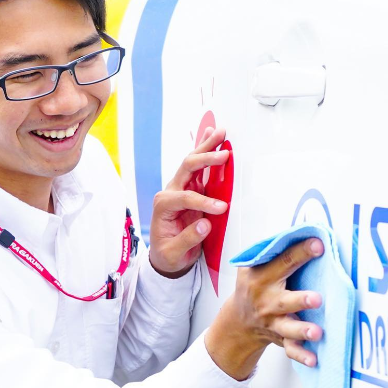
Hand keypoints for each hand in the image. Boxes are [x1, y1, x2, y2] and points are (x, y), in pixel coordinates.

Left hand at [148, 128, 229, 277]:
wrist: (166, 256)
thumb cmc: (168, 254)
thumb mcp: (173, 253)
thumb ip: (187, 239)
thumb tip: (205, 224)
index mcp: (163, 205)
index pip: (185, 197)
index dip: (204, 201)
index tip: (222, 208)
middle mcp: (170, 192)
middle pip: (187, 168)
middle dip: (205, 158)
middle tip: (224, 153)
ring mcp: (181, 187)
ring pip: (193, 162)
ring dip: (207, 147)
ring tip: (220, 132)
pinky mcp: (192, 189)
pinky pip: (200, 167)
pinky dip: (206, 151)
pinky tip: (211, 137)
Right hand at [204, 237, 324, 380]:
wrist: (238, 321)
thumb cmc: (254, 287)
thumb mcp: (255, 267)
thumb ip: (276, 253)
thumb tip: (305, 230)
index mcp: (262, 277)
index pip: (284, 262)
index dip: (301, 252)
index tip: (318, 244)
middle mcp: (267, 300)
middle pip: (284, 299)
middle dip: (301, 299)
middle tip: (317, 298)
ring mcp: (273, 321)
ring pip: (288, 326)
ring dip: (302, 329)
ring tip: (317, 332)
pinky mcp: (280, 338)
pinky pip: (290, 349)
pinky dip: (302, 355)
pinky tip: (315, 359)